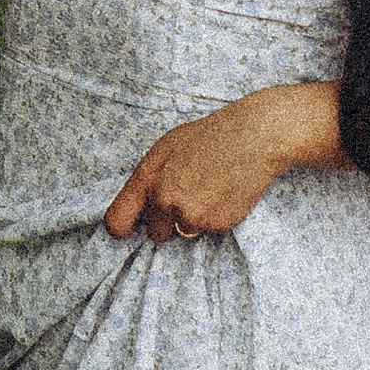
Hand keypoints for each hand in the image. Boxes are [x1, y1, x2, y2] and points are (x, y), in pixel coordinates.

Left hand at [105, 91, 324, 242]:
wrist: (252, 137)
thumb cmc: (210, 137)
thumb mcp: (167, 148)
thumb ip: (149, 179)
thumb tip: (139, 205)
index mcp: (147, 179)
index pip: (116, 221)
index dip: (123, 228)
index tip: (129, 230)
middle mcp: (163, 200)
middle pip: (156, 232)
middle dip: (168, 221)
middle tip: (191, 194)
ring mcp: (190, 214)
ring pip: (185, 230)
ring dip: (196, 217)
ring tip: (211, 188)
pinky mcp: (215, 224)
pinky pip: (209, 230)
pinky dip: (217, 217)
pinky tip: (225, 193)